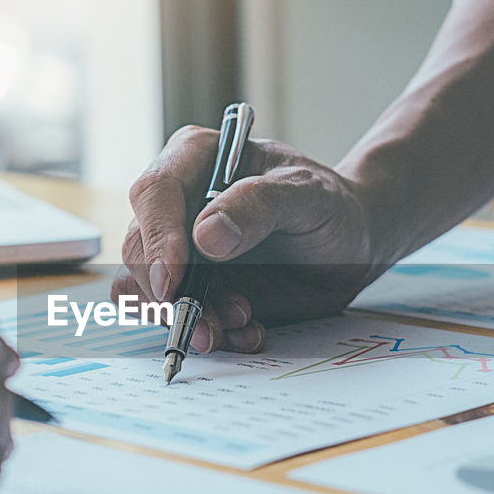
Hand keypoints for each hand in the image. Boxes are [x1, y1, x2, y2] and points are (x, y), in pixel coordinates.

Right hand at [114, 127, 384, 352]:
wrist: (352, 244)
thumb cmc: (330, 205)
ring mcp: (183, 250)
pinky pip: (179, 318)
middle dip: (169, 295)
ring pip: (152, 291)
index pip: (154, 193)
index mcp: (197, 160)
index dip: (157, 239)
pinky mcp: (196, 288)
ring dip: (189, 318)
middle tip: (206, 324)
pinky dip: (210, 333)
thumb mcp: (308, 194)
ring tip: (242, 322)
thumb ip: (259, 205)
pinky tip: (249, 331)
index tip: (172, 280)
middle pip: (141, 249)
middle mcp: (180, 204)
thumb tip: (205, 237)